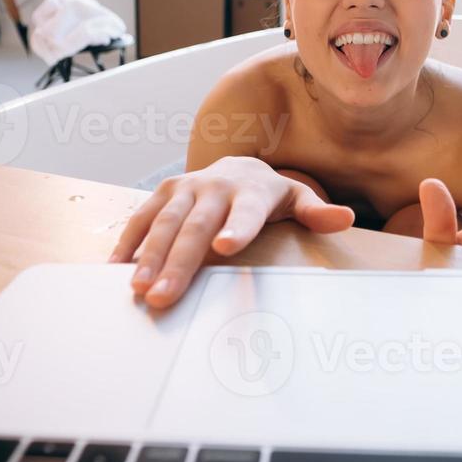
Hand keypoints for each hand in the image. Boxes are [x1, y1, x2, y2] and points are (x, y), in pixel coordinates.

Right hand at [110, 155, 354, 308]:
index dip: (236, 229)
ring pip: (164, 223)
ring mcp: (185, 188)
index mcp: (251, 191)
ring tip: (138, 290)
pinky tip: (116, 270)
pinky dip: (127, 243)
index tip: (225, 248)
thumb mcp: (295, 200)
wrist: (237, 164)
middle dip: (178, 263)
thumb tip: (345, 219)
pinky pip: (142, 217)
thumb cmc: (268, 194)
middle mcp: (215, 186)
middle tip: (164, 297)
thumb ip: (316, 213)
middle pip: (195, 227)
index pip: (245, 213)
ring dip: (149, 257)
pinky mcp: (163, 192)